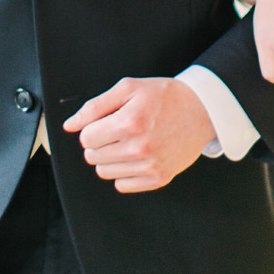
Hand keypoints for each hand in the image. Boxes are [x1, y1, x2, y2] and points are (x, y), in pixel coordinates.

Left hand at [64, 78, 214, 192]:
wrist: (202, 110)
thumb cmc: (165, 96)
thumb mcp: (128, 89)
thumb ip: (95, 106)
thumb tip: (70, 125)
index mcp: (129, 123)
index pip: (86, 138)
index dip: (92, 128)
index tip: (106, 122)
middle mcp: (138, 148)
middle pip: (93, 156)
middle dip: (100, 142)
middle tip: (118, 130)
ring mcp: (149, 166)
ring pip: (104, 172)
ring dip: (110, 158)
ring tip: (128, 142)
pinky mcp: (159, 178)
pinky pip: (122, 185)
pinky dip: (124, 172)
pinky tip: (136, 156)